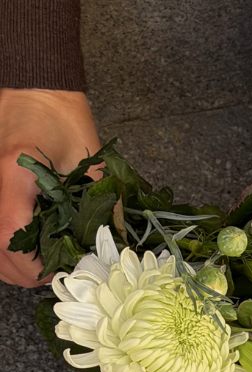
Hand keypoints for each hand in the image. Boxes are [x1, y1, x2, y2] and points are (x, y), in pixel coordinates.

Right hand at [0, 89, 99, 285]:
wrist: (36, 95)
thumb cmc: (63, 124)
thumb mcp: (91, 166)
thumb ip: (102, 208)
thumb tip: (115, 250)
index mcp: (14, 174)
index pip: (10, 236)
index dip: (35, 265)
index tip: (62, 270)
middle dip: (30, 271)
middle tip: (61, 270)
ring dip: (16, 266)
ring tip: (47, 263)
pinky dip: (7, 253)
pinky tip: (31, 251)